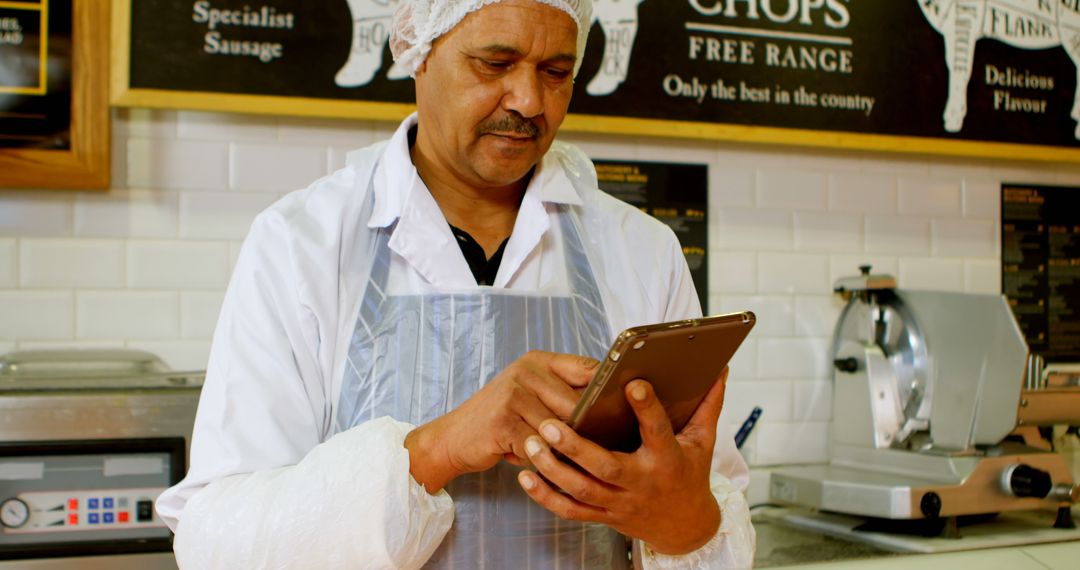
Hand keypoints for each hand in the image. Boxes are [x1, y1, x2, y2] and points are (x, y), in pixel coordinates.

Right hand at [404, 351, 598, 492]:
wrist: (454, 437)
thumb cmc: (503, 420)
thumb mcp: (531, 396)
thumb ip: (564, 394)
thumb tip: (615, 406)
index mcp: (538, 361)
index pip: (587, 368)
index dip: (609, 387)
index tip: (628, 405)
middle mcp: (526, 371)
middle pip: (578, 400)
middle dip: (592, 426)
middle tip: (607, 445)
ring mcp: (513, 394)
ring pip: (561, 427)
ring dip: (569, 447)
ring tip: (577, 459)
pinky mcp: (504, 421)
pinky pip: (541, 445)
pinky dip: (547, 459)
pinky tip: (546, 466)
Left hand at [517, 368, 728, 555]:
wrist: (686, 527)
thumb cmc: (690, 473)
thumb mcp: (703, 440)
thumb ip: (708, 403)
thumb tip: (719, 367)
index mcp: (668, 459)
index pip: (658, 431)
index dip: (647, 408)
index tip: (633, 383)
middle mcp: (641, 482)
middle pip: (606, 467)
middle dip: (576, 446)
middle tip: (550, 423)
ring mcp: (620, 503)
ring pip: (582, 490)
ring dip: (553, 469)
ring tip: (531, 443)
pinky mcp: (604, 516)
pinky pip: (571, 510)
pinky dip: (546, 496)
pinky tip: (526, 476)